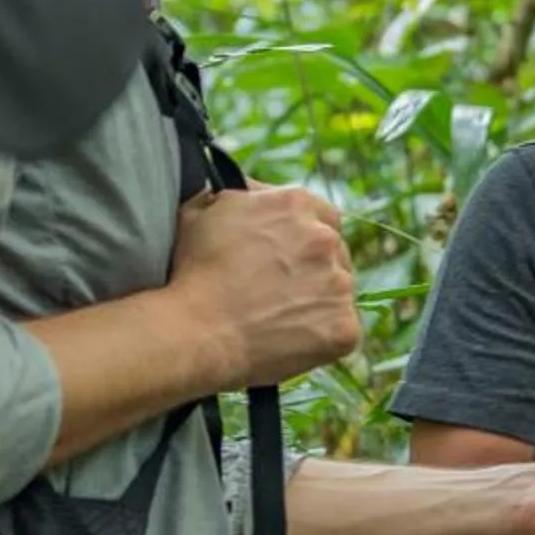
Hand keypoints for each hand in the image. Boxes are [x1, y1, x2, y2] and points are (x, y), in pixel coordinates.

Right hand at [168, 186, 359, 386]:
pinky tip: (290, 341)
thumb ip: (239, 195)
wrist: (194, 333)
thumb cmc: (191, 273)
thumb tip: (252, 193)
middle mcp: (325, 238)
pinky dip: (322, 337)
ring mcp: (339, 284)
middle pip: (336, 252)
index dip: (306, 237)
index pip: (323, 216)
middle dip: (315, 268)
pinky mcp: (344, 328)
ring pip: (339, 291)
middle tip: (282, 291)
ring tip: (280, 319)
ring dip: (319, 301)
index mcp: (296, 203)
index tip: (290, 256)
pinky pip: (342, 330)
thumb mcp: (203, 211)